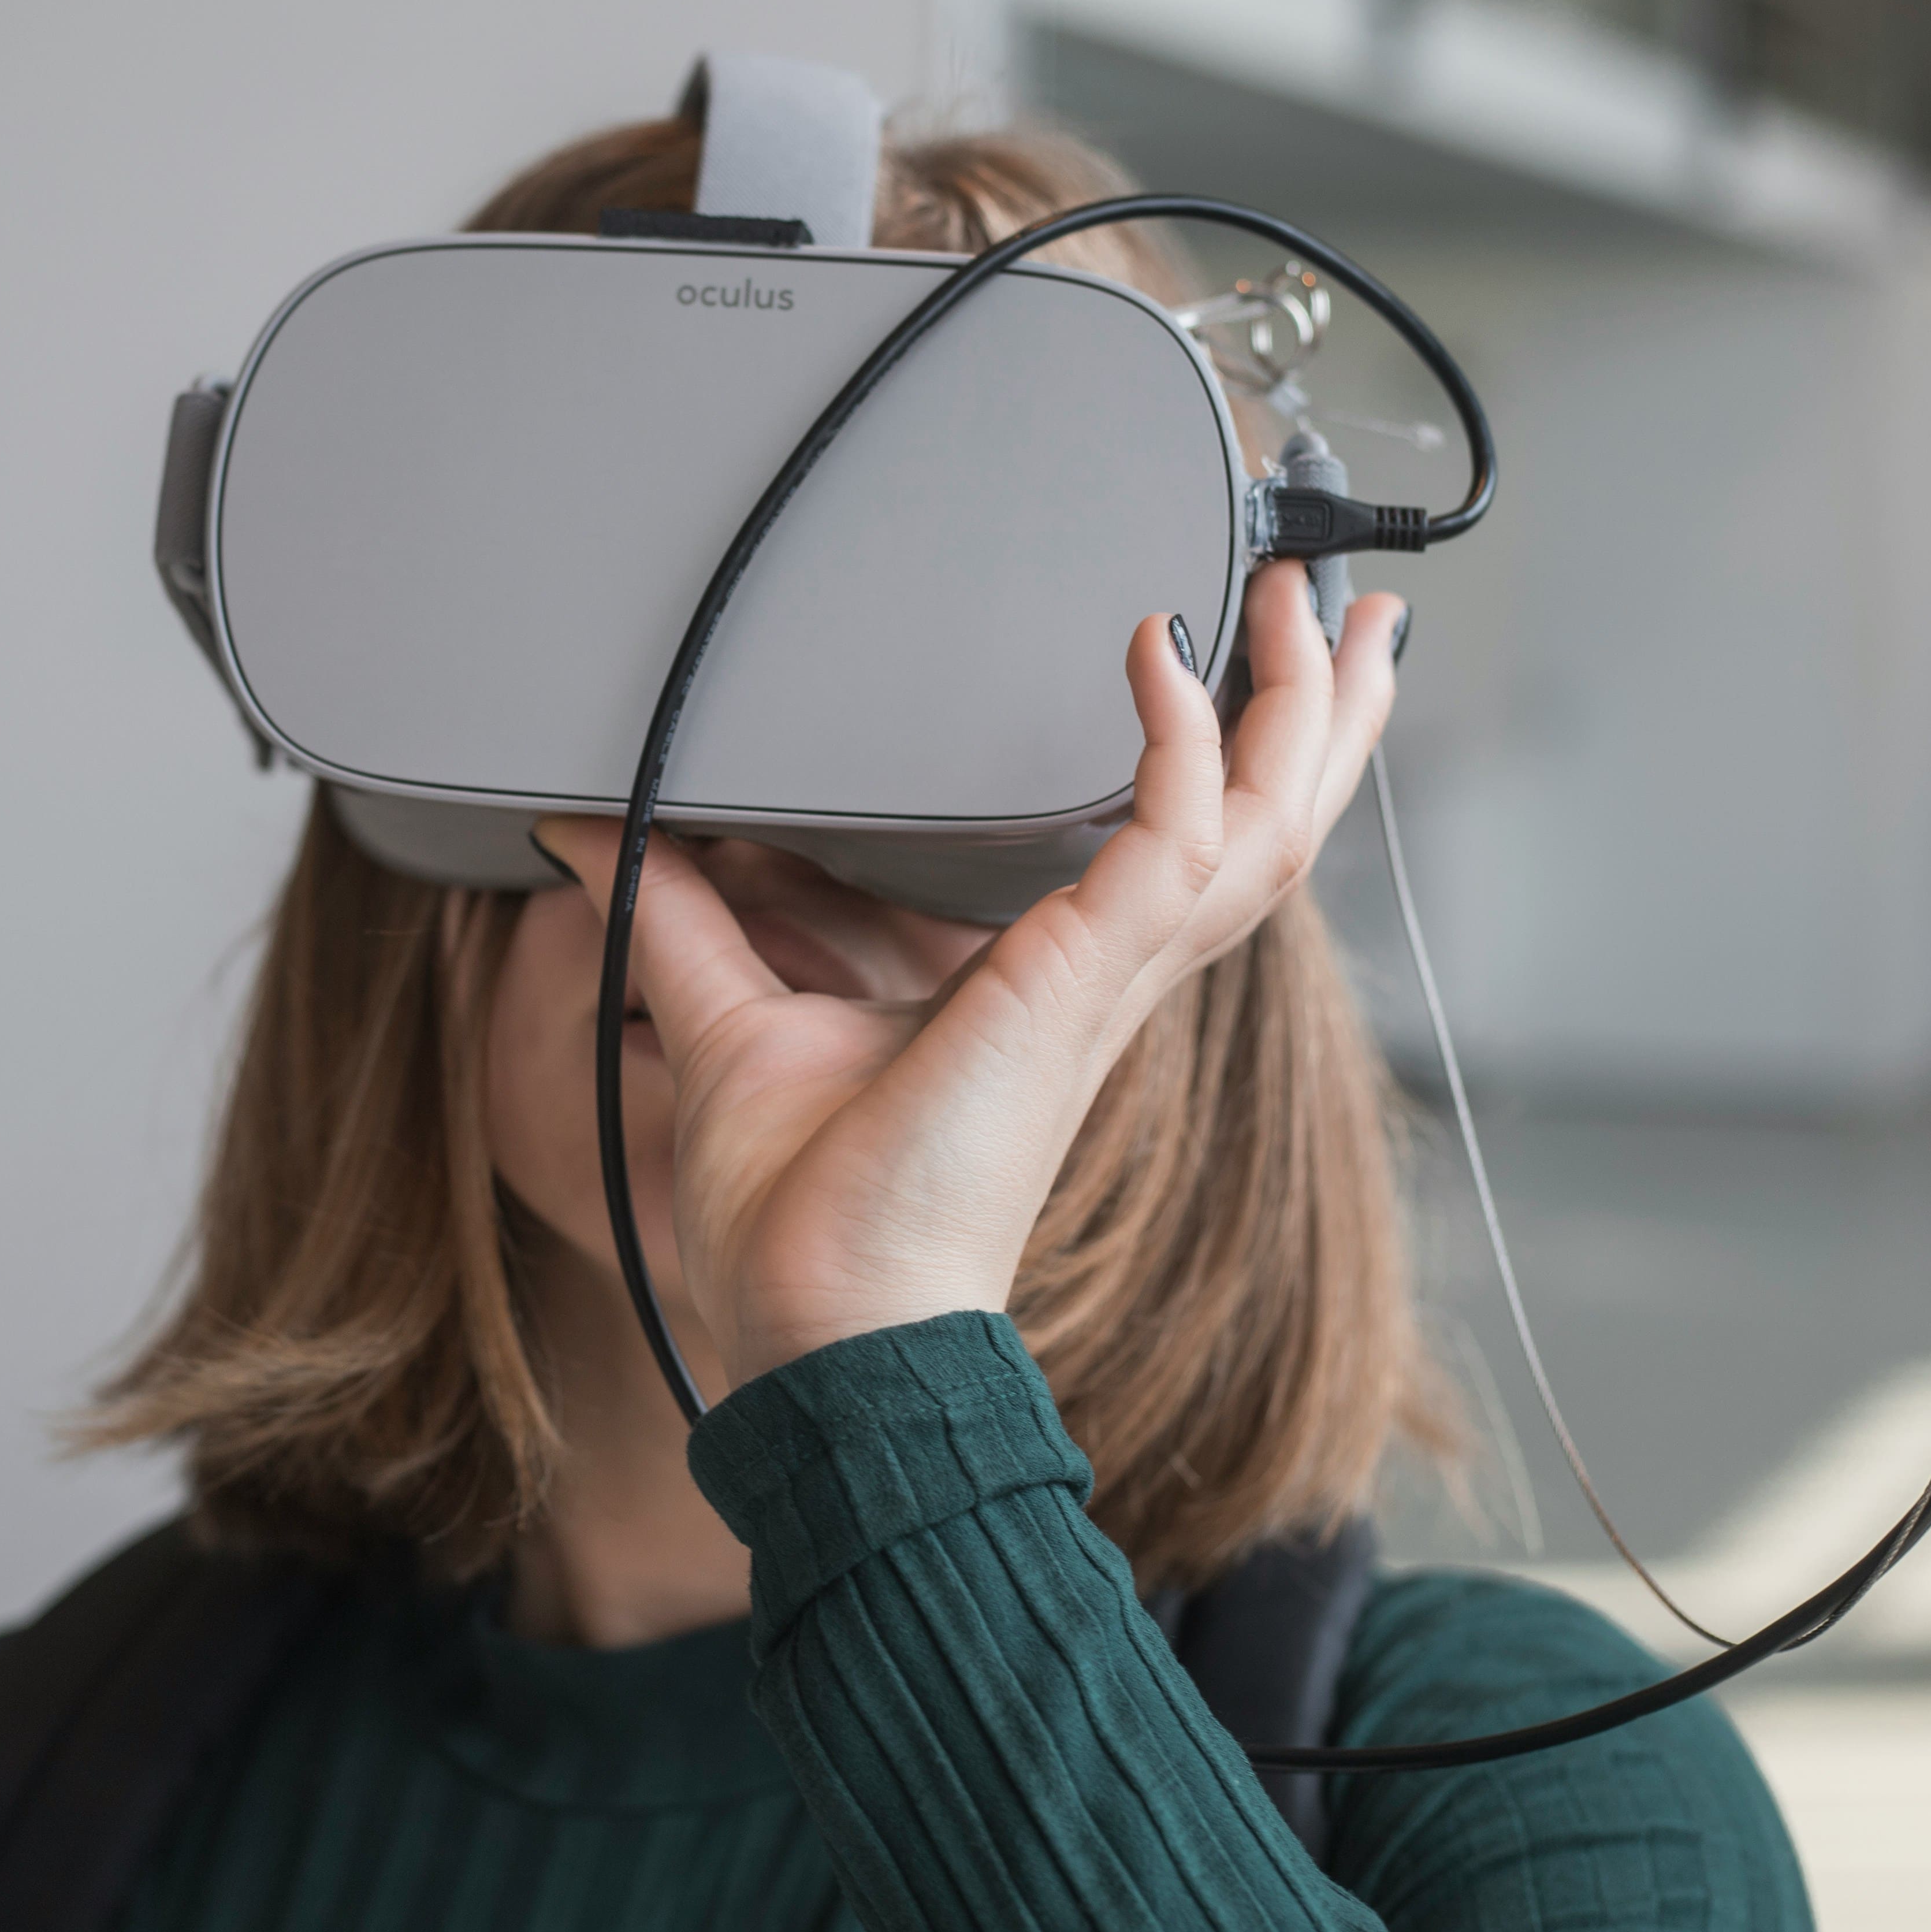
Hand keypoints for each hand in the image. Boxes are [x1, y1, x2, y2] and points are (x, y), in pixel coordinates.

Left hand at [536, 565, 1401, 1389]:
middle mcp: (1108, 975)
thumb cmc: (802, 1220)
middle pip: (1269, 823)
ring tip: (1318, 605)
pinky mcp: (1081, 984)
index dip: (1235, 753)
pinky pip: (1172, 838)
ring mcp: (1107, 979)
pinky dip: (1178, 744)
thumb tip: (586, 833)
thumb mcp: (731, 1020)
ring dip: (1299, 708)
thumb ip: (675, 914)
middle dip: (1317, 710)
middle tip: (1343, 604)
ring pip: (1263, 823)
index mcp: (1060, 981)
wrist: (825, 1326)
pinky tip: (1156, 657)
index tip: (1231, 651)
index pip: (1189, 847)